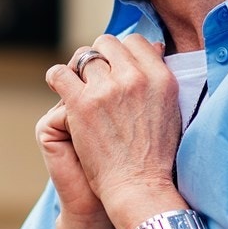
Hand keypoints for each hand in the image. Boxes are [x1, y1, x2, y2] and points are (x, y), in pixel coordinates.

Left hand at [44, 34, 181, 213]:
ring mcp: (107, 89)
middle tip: (93, 77)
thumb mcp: (171, 110)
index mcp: (161, 77)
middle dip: (99, 57)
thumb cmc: (155, 155)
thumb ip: (159, 78)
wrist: (138, 186)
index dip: (121, 53)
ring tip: (76, 84)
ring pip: (84, 56)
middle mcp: (136, 78)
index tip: (113, 67)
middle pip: (107, 44)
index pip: (135, 42)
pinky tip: (58, 87)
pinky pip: (59, 73)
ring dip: (78, 69)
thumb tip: (154, 48)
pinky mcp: (82, 103)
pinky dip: (56, 77)